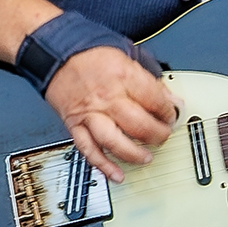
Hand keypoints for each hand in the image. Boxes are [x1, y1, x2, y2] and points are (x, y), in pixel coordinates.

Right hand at [44, 45, 177, 183]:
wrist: (55, 53)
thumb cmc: (88, 52)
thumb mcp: (125, 54)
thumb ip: (148, 78)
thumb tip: (169, 99)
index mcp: (123, 75)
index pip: (155, 100)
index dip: (169, 111)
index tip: (171, 115)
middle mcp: (107, 97)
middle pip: (139, 125)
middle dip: (157, 135)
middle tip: (162, 136)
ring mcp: (90, 113)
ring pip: (115, 142)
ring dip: (134, 154)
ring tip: (146, 157)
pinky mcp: (75, 125)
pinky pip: (89, 149)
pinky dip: (103, 165)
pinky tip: (116, 174)